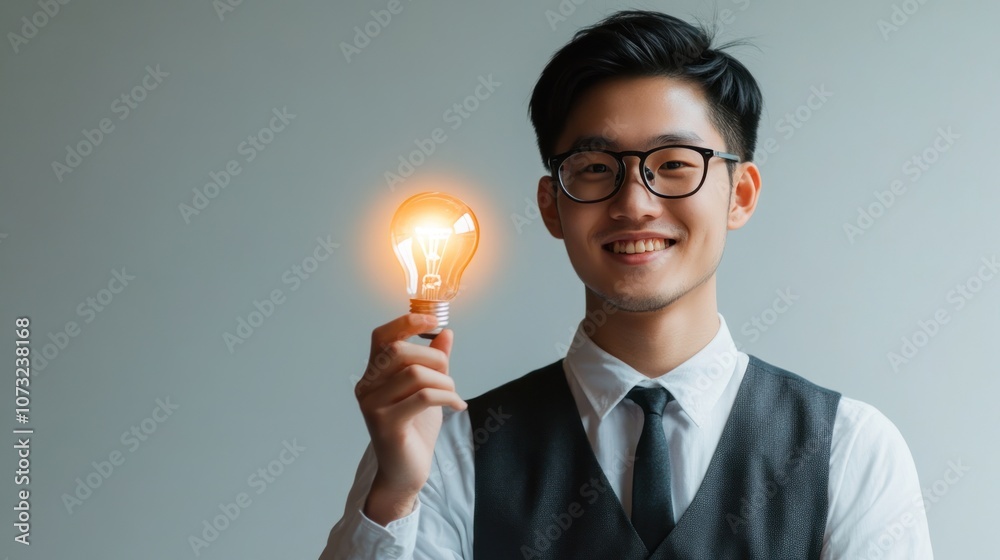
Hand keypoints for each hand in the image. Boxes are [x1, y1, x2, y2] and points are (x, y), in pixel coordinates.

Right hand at [355, 313, 466, 524]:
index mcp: (373, 375)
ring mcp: (372, 406)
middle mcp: (366, 387)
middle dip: (434, 358)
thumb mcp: (427, 389)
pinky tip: (457, 406)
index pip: (382, 337)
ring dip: (444, 382)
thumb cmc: (414, 430)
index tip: (433, 319)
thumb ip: (434, 361)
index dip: (406, 322)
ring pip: (415, 374)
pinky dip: (447, 397)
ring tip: (453, 395)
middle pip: (399, 351)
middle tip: (449, 376)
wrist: (405, 473)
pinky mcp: (386, 425)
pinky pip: (422, 397)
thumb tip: (446, 332)